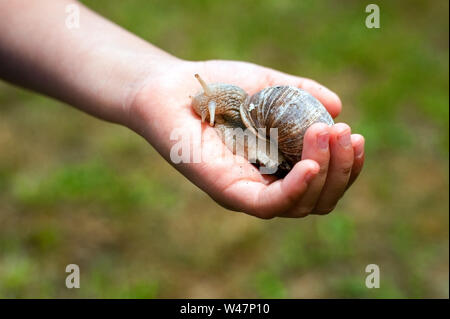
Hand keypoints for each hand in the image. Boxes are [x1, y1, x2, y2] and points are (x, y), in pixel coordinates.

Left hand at [127, 59, 364, 218]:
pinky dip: (296, 189)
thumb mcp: (270, 85)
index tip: (354, 134)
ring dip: (325, 173)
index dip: (346, 166)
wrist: (173, 86)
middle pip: (319, 199)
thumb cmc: (219, 86)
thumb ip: (302, 94)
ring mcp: (247, 192)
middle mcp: (266, 185)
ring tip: (327, 134)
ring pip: (301, 206)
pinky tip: (311, 165)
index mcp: (279, 167)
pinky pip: (269, 205)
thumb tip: (337, 107)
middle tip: (346, 133)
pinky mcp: (228, 193)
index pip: (323, 182)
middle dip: (341, 169)